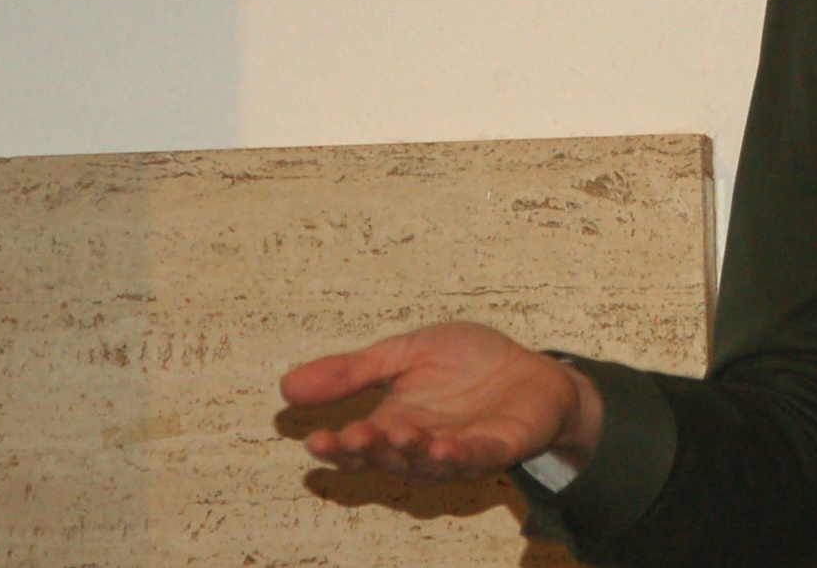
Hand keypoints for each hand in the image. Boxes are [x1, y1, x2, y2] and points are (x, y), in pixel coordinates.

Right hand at [279, 321, 602, 481]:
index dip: (336, 448)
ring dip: (410, 452)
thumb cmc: (468, 363)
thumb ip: (353, 371)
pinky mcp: (496, 449)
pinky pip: (473, 459)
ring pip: (426, 463)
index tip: (315, 440)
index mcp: (393, 423)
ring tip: (398, 433)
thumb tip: (285, 386)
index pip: (356, 445)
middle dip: (368, 450)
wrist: (531, 368)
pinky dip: (458, 456)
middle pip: (386, 457)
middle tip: (351, 436)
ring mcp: (458, 450)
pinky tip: (444, 445)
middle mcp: (420, 445)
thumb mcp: (404, 353)